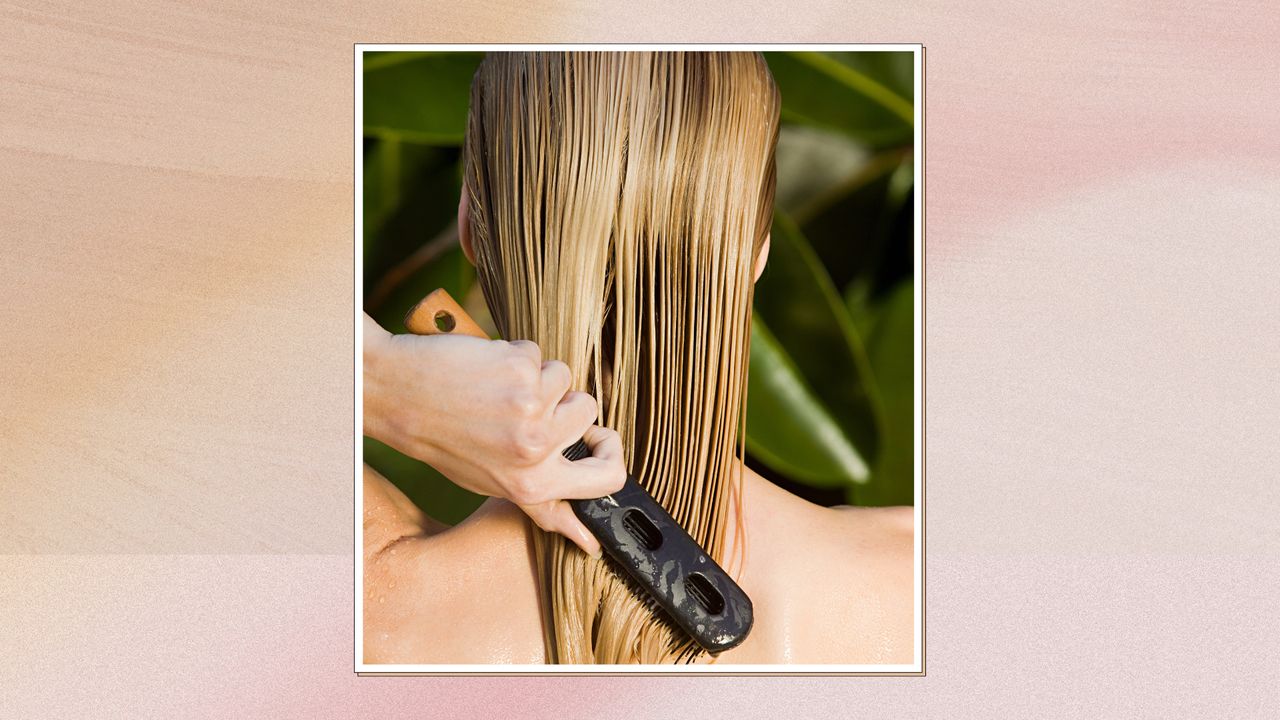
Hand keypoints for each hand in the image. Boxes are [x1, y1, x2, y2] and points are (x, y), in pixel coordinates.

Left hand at [363, 313, 625, 556]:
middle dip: (564, 401)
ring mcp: (531, 408)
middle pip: (588, 412)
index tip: (595, 436)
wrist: (397, 392)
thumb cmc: (446, 440)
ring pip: (565, 377)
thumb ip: (545, 505)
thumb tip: (590, 543)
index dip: (611, 452)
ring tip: (497, 390)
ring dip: (537, 376)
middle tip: (524, 405)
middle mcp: (535, 450)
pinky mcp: (521, 369)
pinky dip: (516, 355)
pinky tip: (486, 369)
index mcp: (532, 485)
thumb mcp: (496, 485)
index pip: (607, 478)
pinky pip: (539, 354)